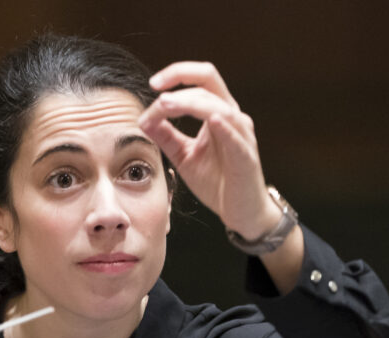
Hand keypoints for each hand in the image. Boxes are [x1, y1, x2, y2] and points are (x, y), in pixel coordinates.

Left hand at [138, 61, 283, 239]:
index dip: (177, 74)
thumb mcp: (183, 155)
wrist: (240, 211)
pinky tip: (211, 119)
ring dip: (190, 103)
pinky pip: (235, 136)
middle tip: (156, 94)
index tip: (153, 84)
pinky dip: (224, 126)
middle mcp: (233, 116)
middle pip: (209, 80)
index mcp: (219, 112)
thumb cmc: (217, 182)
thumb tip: (142, 120)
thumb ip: (165, 137)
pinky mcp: (246, 157)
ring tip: (165, 105)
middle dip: (180, 81)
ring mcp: (242, 135)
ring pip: (218, 106)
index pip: (201, 79)